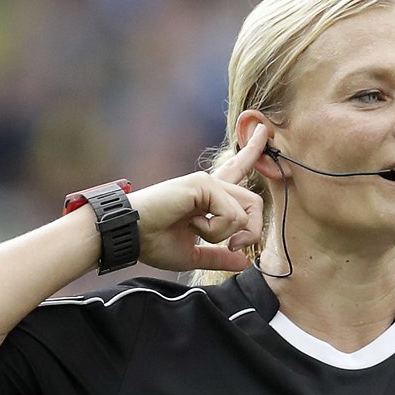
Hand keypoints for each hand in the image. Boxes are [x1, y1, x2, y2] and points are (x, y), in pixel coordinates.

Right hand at [126, 124, 267, 273]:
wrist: (131, 235)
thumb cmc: (153, 242)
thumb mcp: (193, 255)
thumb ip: (218, 257)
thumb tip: (243, 262)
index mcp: (208, 198)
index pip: (236, 172)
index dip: (251, 152)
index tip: (263, 132)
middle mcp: (210, 186)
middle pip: (255, 202)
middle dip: (253, 232)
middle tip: (233, 247)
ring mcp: (207, 182)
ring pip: (247, 211)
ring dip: (226, 234)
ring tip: (198, 232)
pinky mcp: (203, 183)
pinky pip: (231, 214)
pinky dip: (216, 230)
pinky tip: (192, 225)